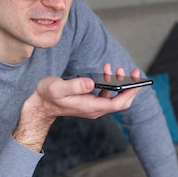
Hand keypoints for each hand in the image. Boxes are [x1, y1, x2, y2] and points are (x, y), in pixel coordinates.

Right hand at [13, 63, 142, 151]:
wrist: (40, 105)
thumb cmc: (48, 95)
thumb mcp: (59, 88)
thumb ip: (75, 85)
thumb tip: (91, 82)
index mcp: (91, 106)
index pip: (118, 103)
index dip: (130, 92)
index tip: (137, 80)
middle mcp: (95, 109)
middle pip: (121, 102)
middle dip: (130, 87)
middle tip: (134, 72)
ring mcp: (93, 106)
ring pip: (114, 98)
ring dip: (119, 83)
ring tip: (114, 67)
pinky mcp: (90, 102)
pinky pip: (106, 94)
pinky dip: (110, 83)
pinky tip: (105, 71)